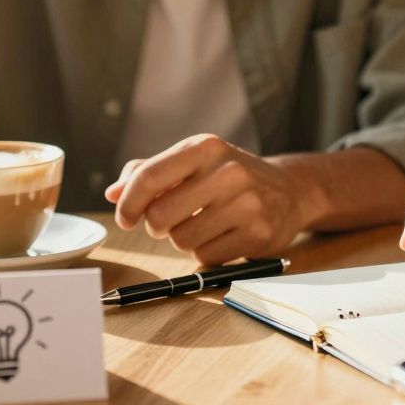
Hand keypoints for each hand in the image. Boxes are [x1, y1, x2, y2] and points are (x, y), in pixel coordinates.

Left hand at [104, 134, 316, 265]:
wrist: (290, 191)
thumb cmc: (229, 177)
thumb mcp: (194, 161)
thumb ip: (150, 172)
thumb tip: (114, 193)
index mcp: (206, 147)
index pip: (149, 177)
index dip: (128, 204)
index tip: (124, 219)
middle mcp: (229, 171)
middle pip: (160, 216)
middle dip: (157, 226)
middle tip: (170, 222)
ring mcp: (248, 203)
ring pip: (182, 240)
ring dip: (183, 240)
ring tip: (203, 226)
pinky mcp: (258, 234)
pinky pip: (207, 257)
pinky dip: (206, 253)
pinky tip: (223, 237)